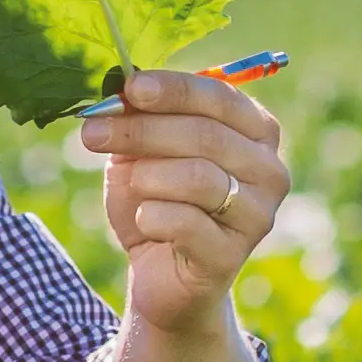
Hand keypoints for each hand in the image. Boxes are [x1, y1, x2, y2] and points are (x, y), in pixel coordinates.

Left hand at [72, 71, 293, 324]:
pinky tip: (143, 219)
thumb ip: (139, 118)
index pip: (221, 97)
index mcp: (256, 131)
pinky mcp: (233, 255)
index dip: (175, 90)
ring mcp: (258, 215)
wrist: (159, 273)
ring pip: (199, 178)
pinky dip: (152, 215)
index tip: (131, 87)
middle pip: (206, 136)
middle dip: (142, 130)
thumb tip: (120, 88)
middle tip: (92, 132)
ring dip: (147, 176)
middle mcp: (269, 170)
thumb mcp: (140, 152)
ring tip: (130, 182)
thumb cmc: (155, 200)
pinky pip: (187, 223)